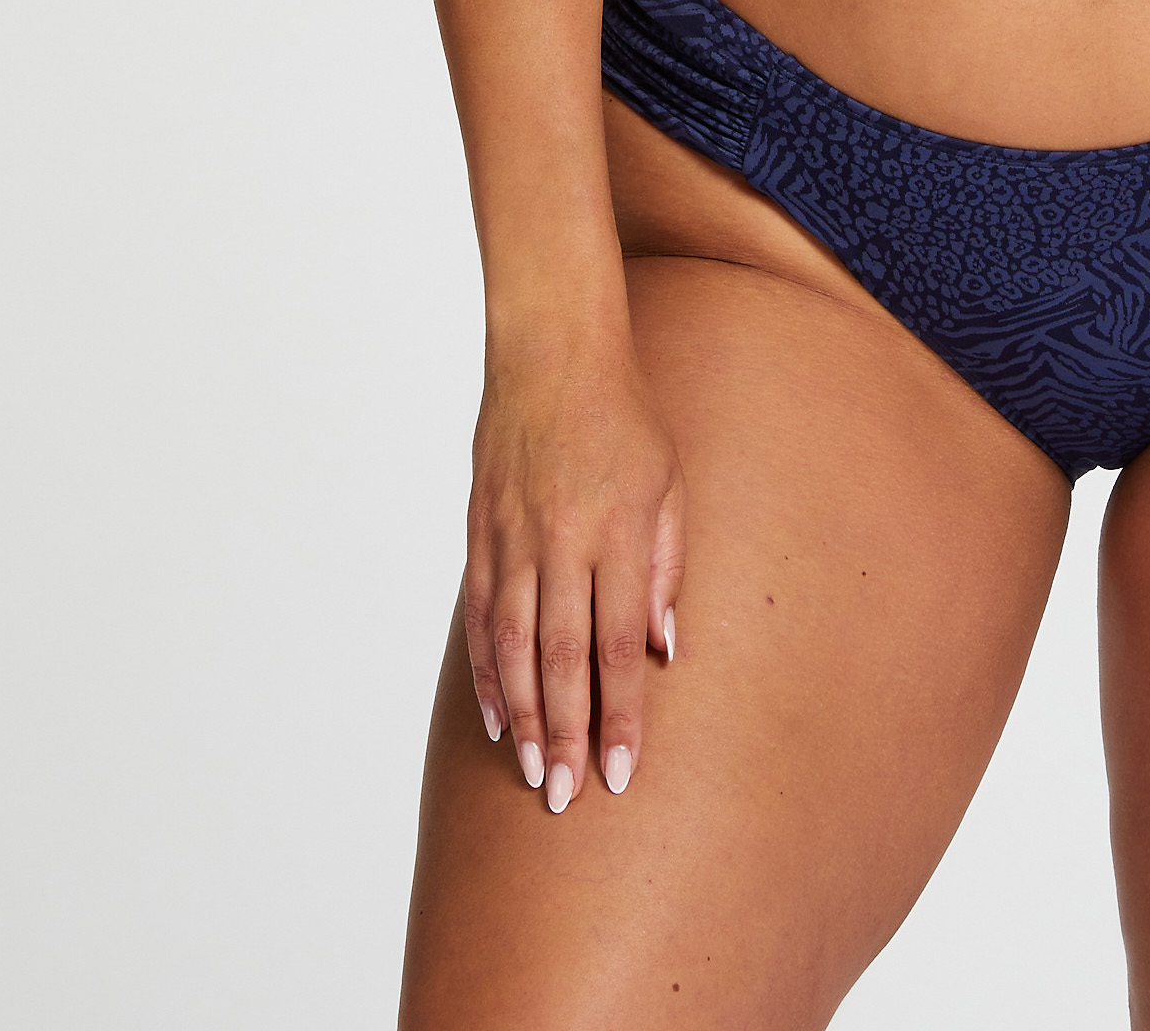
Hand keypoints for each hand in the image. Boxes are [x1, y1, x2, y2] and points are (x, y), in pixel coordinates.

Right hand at [464, 324, 684, 809]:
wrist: (552, 352)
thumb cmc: (625, 418)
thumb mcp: (669, 483)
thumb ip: (667, 568)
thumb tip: (663, 650)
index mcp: (619, 529)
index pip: (620, 642)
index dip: (622, 712)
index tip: (623, 772)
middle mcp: (562, 539)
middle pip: (562, 656)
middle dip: (566, 734)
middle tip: (566, 798)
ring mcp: (513, 537)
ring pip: (513, 645)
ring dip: (523, 716)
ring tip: (532, 773)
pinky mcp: (480, 532)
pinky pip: (480, 616)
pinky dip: (486, 671)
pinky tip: (495, 716)